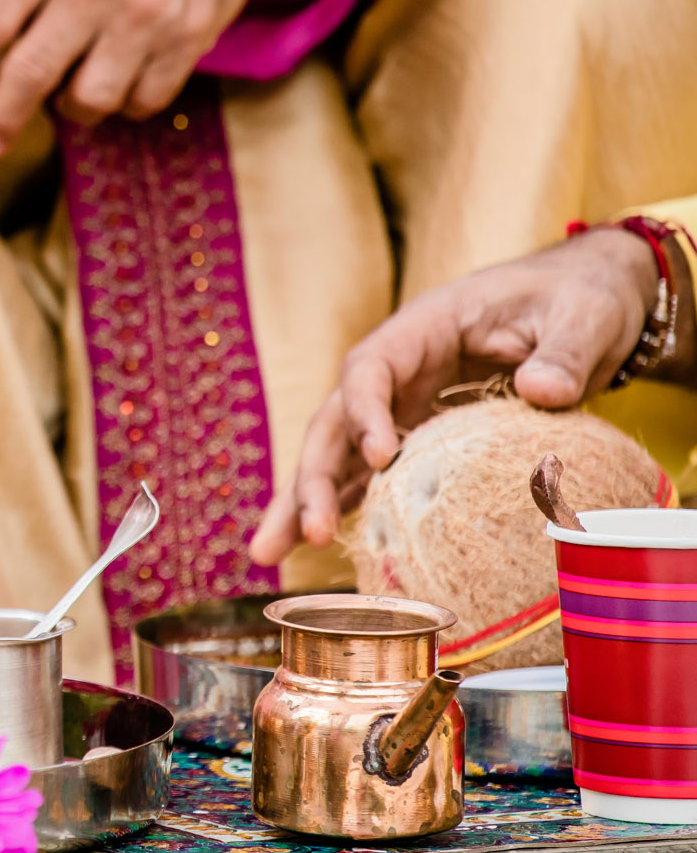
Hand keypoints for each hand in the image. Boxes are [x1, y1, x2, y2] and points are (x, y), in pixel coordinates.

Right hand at [248, 227, 663, 563]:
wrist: (584, 302)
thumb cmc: (576, 298)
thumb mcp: (582, 315)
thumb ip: (564, 352)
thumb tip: (541, 392)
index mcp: (423, 328)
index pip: (369, 367)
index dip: (364, 412)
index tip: (382, 458)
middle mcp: (398, 369)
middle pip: (334, 421)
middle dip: (311, 477)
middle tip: (306, 532)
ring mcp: (402, 404)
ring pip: (340, 454)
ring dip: (305, 501)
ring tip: (269, 553)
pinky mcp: (419, 434)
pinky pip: (373, 472)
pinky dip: (347, 507)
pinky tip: (320, 546)